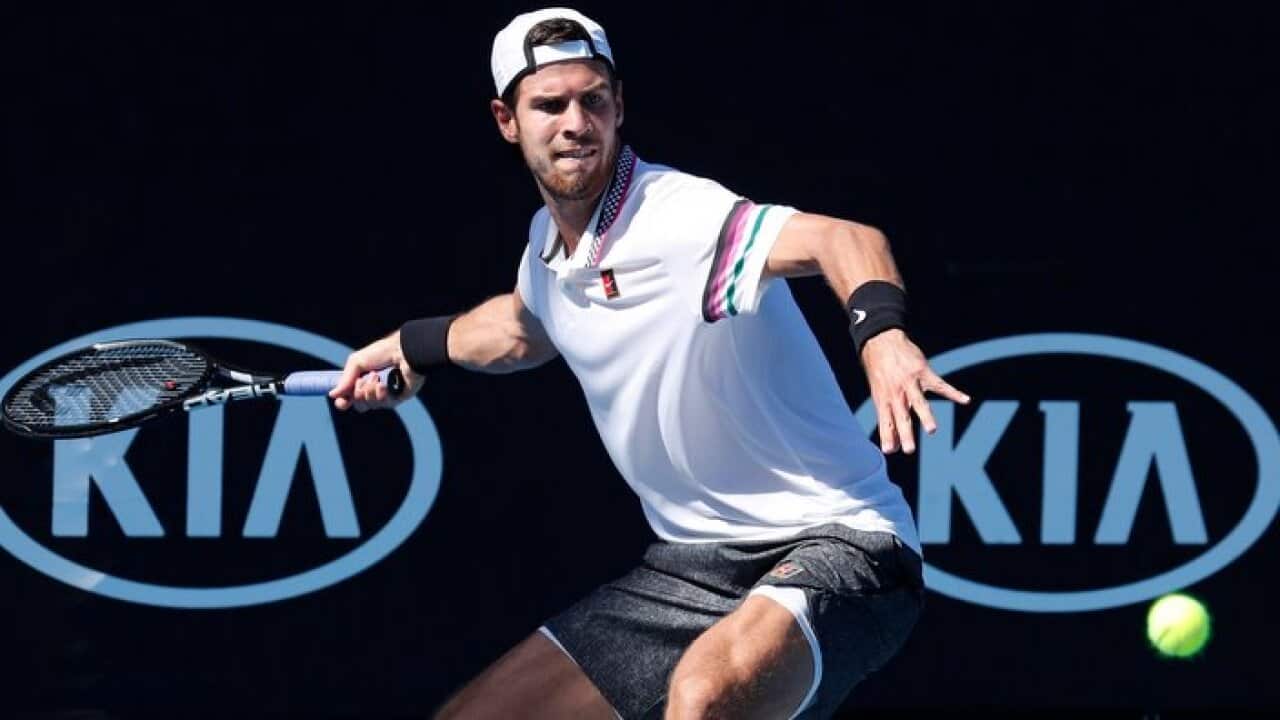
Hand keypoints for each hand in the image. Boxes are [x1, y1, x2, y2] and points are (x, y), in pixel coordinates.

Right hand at [329, 331, 424, 411]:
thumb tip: (332, 395)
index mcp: (362, 380)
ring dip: (369, 391)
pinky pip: (383, 404)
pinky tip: (384, 384)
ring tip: (377, 376)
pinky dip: (381, 394)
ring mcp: (386, 395)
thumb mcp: (357, 362)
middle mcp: (373, 389)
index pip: (349, 398)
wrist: (403, 352)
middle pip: (359, 405)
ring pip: (370, 405)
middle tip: (362, 380)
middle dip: (358, 394)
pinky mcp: (397, 398)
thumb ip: (345, 379)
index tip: (342, 401)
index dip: (343, 403)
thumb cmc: (381, 353)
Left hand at [860, 329, 969, 453]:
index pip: (886, 421)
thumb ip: (886, 418)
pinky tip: (966, 400)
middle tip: (909, 450)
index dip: (887, 436)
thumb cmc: (879, 371)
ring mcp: (911, 382)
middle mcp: (897, 393)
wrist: (882, 341)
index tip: (889, 451)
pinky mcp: (924, 373)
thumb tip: (890, 444)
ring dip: (925, 416)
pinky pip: (941, 385)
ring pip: (919, 402)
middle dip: (905, 433)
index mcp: (884, 399)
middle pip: (902, 416)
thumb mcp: (878, 394)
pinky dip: (954, 393)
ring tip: (932, 431)